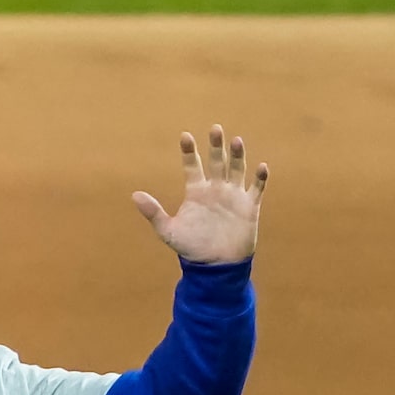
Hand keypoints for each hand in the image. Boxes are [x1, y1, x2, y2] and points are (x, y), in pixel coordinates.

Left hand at [133, 126, 267, 264]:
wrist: (215, 266)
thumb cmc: (191, 248)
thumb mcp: (168, 231)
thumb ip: (153, 212)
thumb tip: (134, 194)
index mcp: (196, 192)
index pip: (192, 166)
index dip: (189, 152)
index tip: (185, 136)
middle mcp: (216, 189)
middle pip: (217, 162)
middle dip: (216, 146)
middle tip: (215, 129)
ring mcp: (233, 196)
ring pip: (237, 169)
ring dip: (238, 156)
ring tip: (236, 141)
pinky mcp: (249, 206)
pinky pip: (257, 188)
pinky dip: (259, 178)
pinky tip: (261, 167)